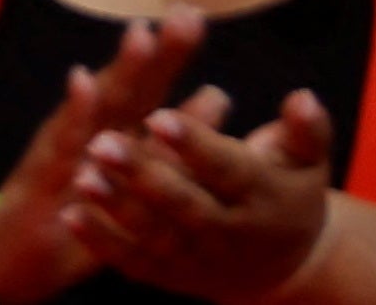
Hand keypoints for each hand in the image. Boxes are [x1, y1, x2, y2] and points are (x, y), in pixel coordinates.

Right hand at [0, 8, 208, 302]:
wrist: (8, 257)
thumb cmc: (71, 218)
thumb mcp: (126, 190)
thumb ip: (168, 147)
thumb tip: (216, 98)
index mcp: (113, 138)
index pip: (147, 91)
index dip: (171, 57)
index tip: (195, 16)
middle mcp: (89, 134)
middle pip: (128, 89)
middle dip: (156, 54)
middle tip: (186, 15)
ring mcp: (63, 149)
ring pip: (97, 108)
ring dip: (119, 72)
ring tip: (142, 36)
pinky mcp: (40, 173)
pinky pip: (60, 143)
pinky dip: (73, 112)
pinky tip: (82, 83)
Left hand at [62, 89, 334, 299]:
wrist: (288, 262)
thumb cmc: (287, 189)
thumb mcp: (305, 161)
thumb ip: (305, 131)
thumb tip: (303, 98)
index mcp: (265, 197)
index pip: (228, 170)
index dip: (196, 144)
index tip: (158, 115)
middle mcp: (233, 233)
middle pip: (185, 206)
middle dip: (143, 175)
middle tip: (100, 142)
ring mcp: (202, 260)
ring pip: (156, 236)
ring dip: (116, 208)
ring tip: (80, 175)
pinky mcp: (176, 277)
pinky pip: (138, 262)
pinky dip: (104, 243)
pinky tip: (69, 213)